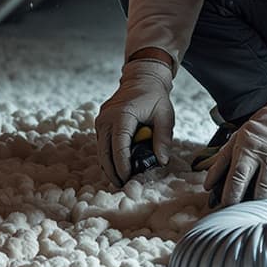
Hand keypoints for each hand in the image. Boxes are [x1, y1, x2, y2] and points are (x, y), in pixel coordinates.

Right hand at [96, 58, 174, 185]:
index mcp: (123, 115)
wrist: (142, 79)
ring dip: (108, 165)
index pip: (119, 146)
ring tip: (119, 180)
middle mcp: (107, 117)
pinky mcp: (101, 122)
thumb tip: (161, 161)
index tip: (128, 179)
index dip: (122, 166)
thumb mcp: (165, 116)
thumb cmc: (155, 98)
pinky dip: (108, 156)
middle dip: (112, 171)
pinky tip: (116, 167)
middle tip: (122, 186)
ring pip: (101, 149)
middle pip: (105, 151)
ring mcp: (101, 119)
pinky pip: (102, 143)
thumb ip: (163, 139)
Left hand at [205, 71, 266, 204]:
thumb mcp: (239, 137)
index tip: (227, 206)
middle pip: (260, 189)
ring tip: (266, 198)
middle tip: (248, 207)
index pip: (238, 178)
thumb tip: (207, 185)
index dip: (232, 196)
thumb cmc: (263, 126)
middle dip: (253, 202)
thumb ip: (222, 161)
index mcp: (249, 148)